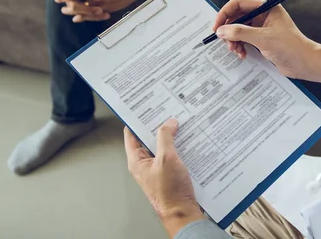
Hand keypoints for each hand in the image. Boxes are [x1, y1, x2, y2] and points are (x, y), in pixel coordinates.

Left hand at [124, 120, 204, 236]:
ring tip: (180, 123)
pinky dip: (179, 146)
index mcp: (137, 160)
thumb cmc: (170, 192)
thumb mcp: (167, 158)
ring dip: (171, 136)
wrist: (182, 212)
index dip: (137, 120)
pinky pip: (173, 155)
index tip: (145, 107)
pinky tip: (188, 140)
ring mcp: (158, 168)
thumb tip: (169, 123)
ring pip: (163, 146)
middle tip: (167, 111)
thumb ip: (166, 137)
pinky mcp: (170, 173)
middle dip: (158, 126)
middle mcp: (145, 164)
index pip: (131, 135)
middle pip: (149, 139)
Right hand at [213, 0, 320, 86]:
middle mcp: (264, 15)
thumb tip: (221, 31)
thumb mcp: (262, 38)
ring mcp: (262, 27)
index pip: (238, 4)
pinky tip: (242, 54)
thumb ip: (240, 32)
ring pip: (239, 29)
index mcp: (266, 7)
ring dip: (233, 40)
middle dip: (229, 30)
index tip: (216, 27)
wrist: (305, 63)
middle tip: (224, 42)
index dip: (224, 14)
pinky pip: (244, 39)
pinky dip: (240, 46)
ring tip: (235, 50)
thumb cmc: (290, 47)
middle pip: (237, 17)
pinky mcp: (262, 39)